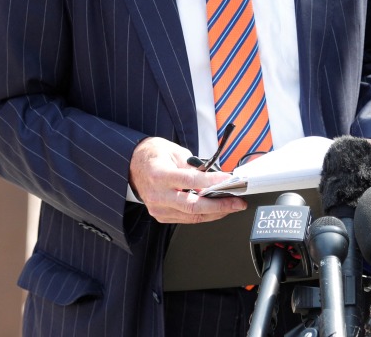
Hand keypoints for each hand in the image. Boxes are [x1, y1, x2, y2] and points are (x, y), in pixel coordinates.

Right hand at [129, 137, 246, 223]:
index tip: (229, 181)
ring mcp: (158, 208)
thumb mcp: (174, 151)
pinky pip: (186, 219)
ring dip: (215, 212)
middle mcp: (158, 195)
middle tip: (237, 202)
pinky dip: (203, 214)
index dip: (212, 182)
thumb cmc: (153, 155)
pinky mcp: (161, 215)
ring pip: (192, 216)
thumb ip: (193, 166)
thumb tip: (214, 176)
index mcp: (159, 175)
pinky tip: (215, 209)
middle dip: (219, 206)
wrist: (132, 164)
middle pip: (193, 206)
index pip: (190, 181)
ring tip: (231, 206)